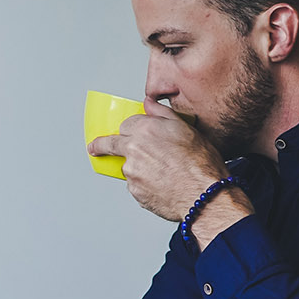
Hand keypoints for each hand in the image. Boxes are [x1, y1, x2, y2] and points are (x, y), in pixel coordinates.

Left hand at [88, 97, 229, 219]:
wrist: (204, 195)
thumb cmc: (201, 164)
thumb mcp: (187, 129)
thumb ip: (162, 114)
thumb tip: (149, 103)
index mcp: (146, 129)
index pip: (126, 124)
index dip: (130, 129)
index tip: (126, 133)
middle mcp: (133, 149)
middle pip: (110, 144)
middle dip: (100, 145)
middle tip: (94, 148)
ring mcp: (132, 172)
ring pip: (128, 167)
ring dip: (138, 168)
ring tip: (164, 173)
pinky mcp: (134, 192)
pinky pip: (136, 186)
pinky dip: (145, 185)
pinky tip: (164, 185)